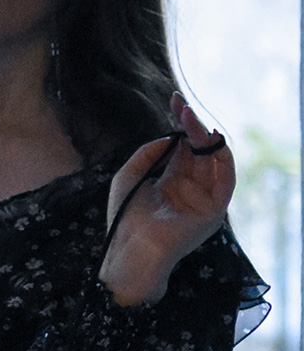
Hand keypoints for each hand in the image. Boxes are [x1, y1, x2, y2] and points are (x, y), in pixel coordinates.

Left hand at [100, 93, 235, 306]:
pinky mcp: (213, 212)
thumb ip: (148, 152)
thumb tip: (170, 136)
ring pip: (212, 160)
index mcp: (171, 182)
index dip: (181, 124)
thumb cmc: (124, 218)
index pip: (183, 147)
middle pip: (198, 150)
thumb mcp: (129, 176)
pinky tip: (213, 141)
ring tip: (190, 120)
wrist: (130, 250)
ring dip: (204, 137)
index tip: (175, 101)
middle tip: (182, 107)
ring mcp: (203, 200)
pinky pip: (226, 181)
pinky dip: (224, 159)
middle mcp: (190, 189)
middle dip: (192, 126)